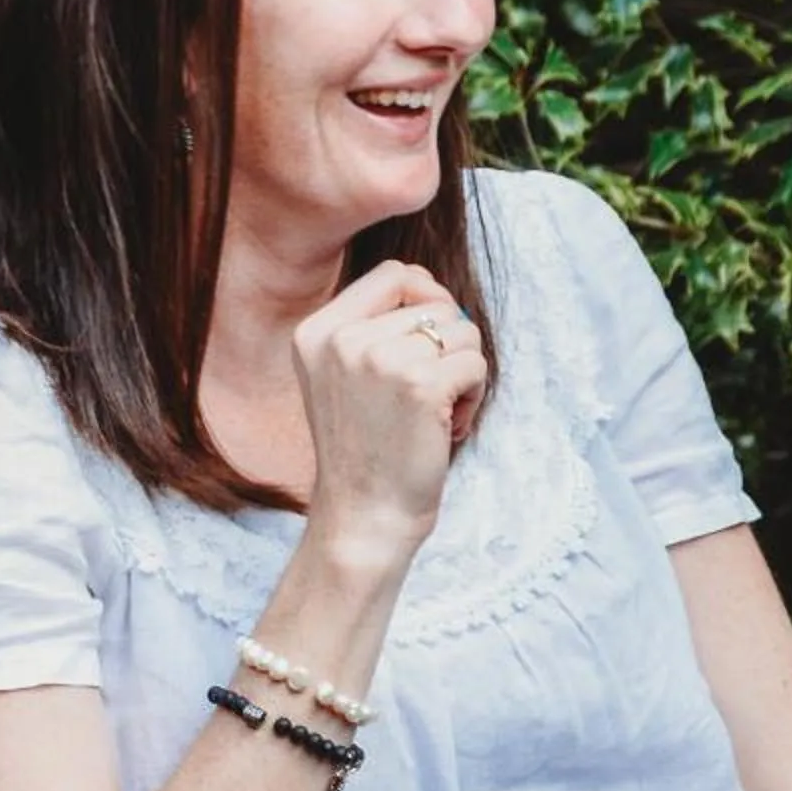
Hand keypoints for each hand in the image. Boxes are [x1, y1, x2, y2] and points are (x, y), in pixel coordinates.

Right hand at [293, 258, 487, 562]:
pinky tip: (446, 427)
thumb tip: (428, 286)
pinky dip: (474, 396)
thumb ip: (371, 327)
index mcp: (315, 331)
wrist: (361, 516)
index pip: (393, 274)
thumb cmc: (364, 451)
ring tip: (435, 413)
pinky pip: (476, 363)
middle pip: (434, 302)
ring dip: (463, 373)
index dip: (425, 299)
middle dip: (446, 346)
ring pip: (461, 332)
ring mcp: (378, 358)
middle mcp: (341, 338)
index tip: (427, 343)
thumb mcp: (340, 377)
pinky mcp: (419, 383)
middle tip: (427, 393)